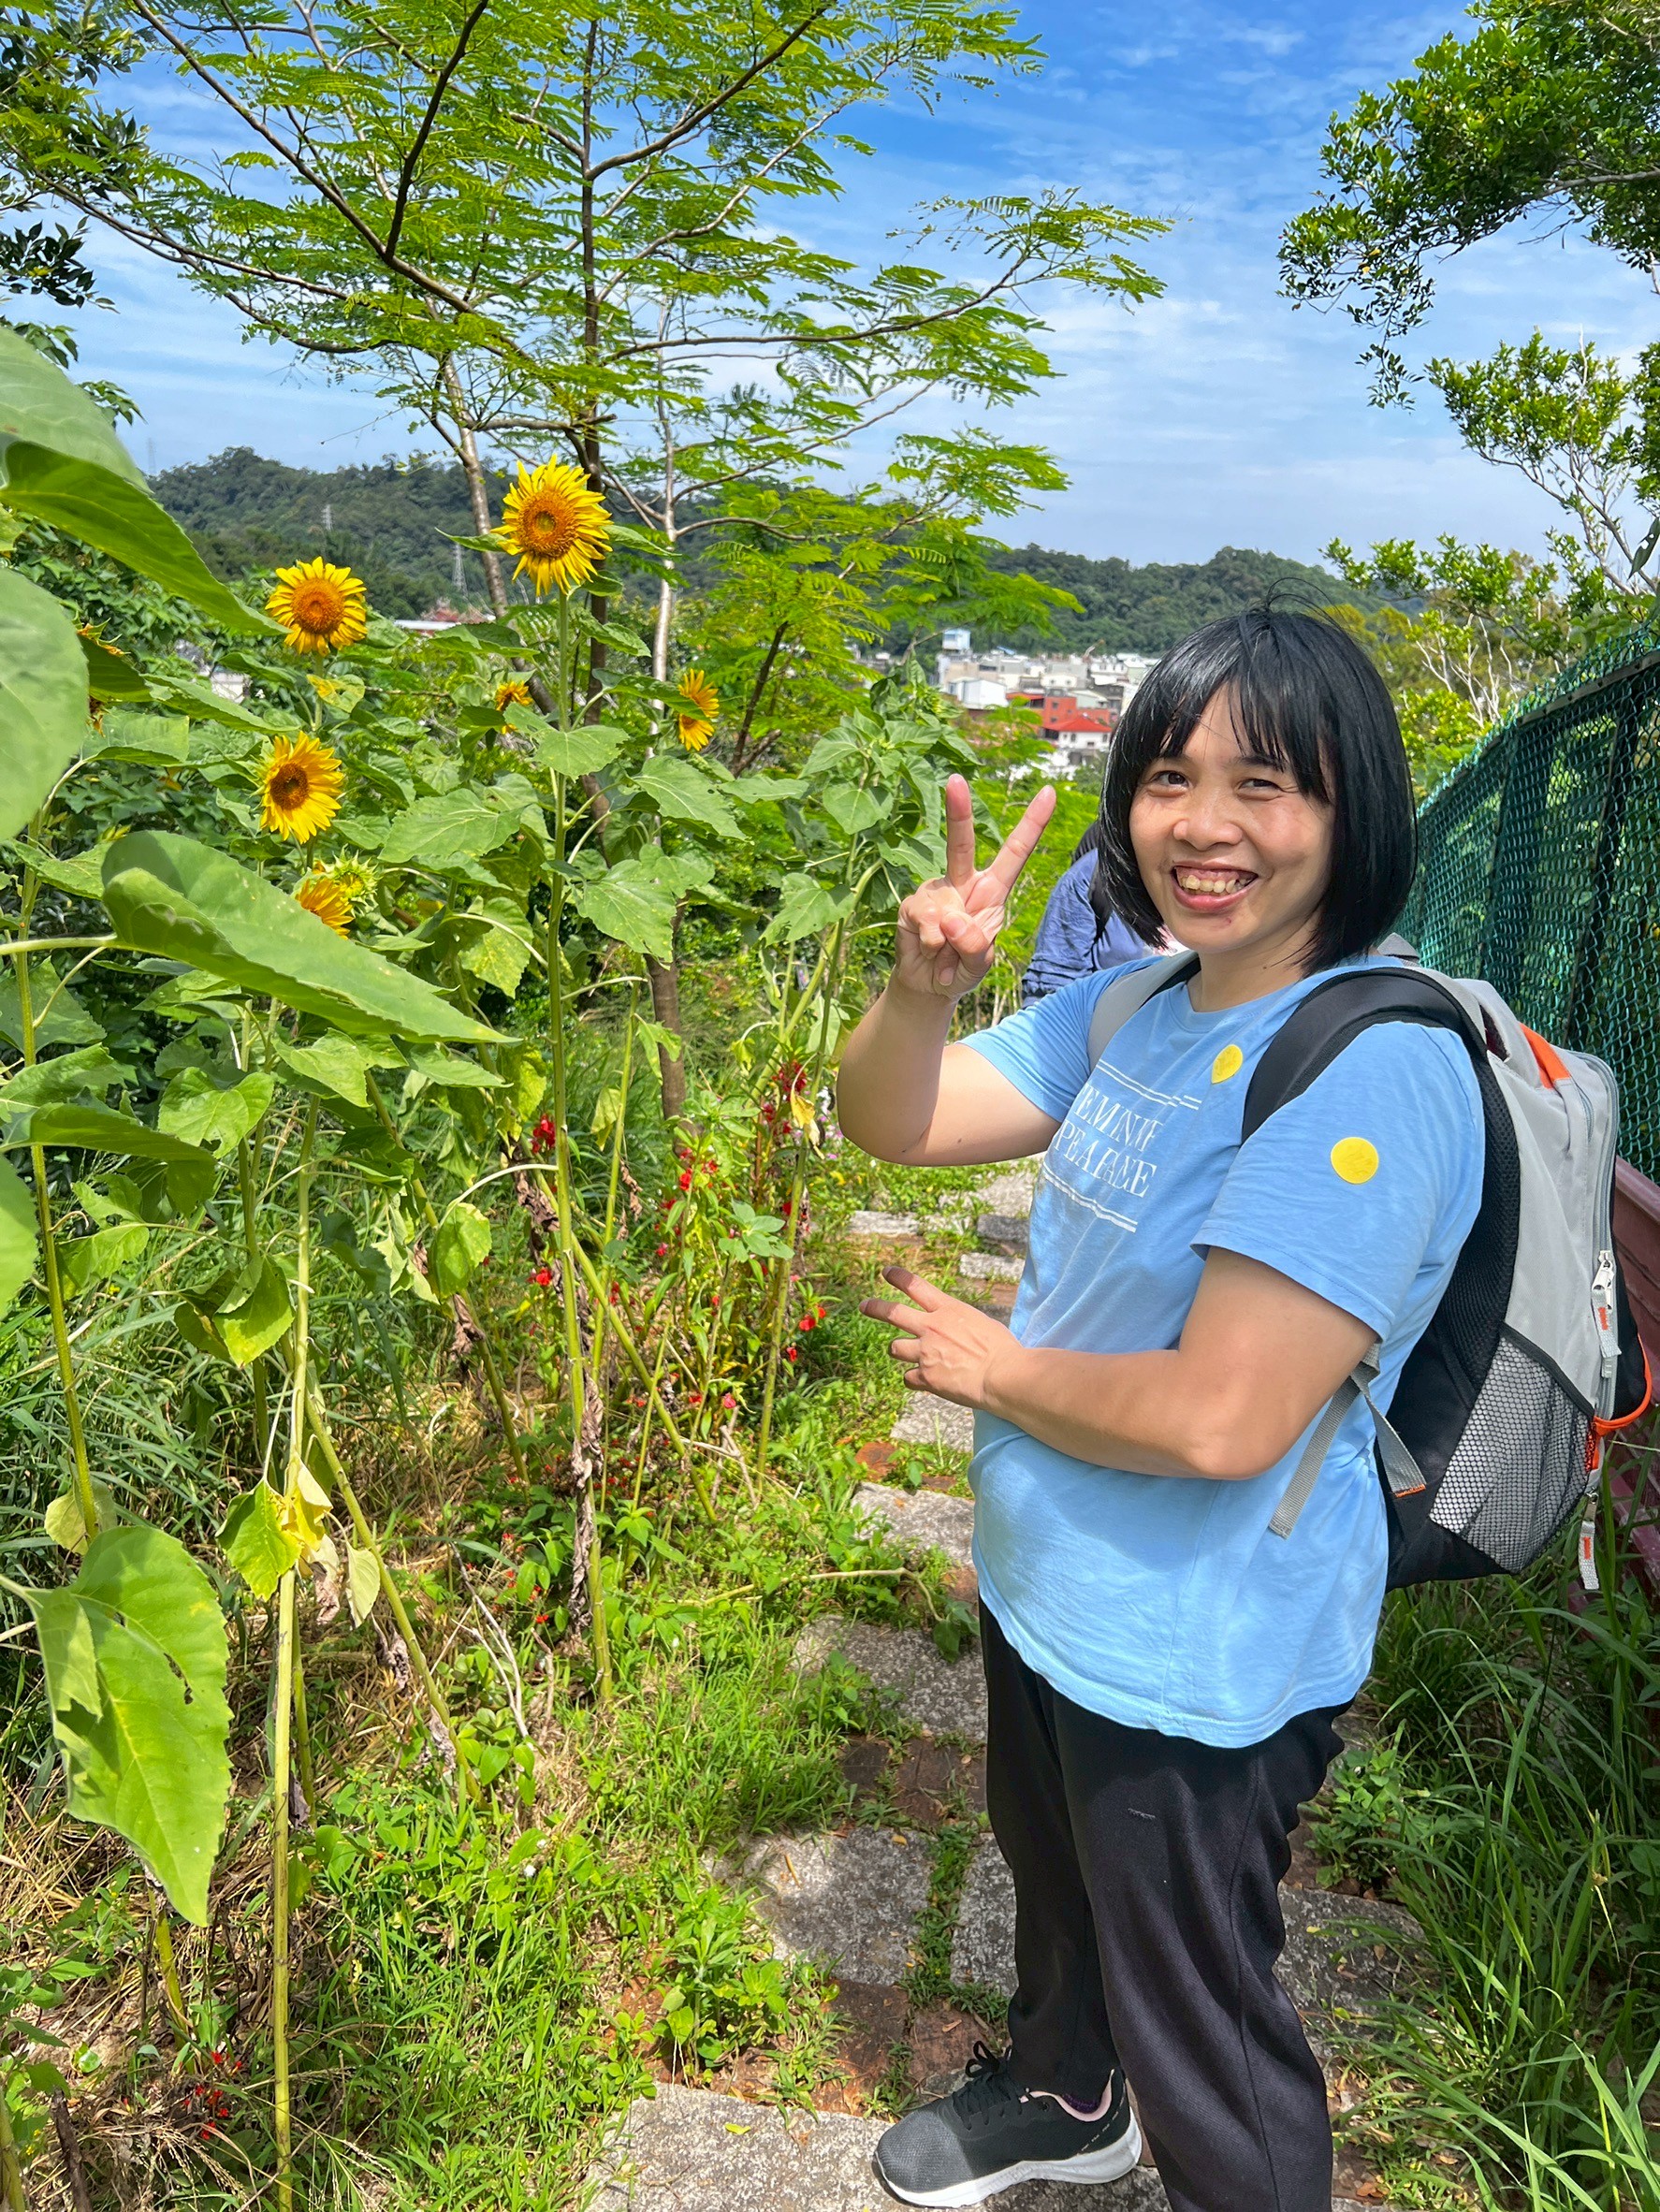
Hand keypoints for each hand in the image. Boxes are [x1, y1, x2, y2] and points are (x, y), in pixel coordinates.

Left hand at [860, 1263, 1021, 1408]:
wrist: (1003, 1376)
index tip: (887, 1272)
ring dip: (899, 1350)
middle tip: (864, 1305)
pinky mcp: (925, 1377)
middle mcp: (931, 1327)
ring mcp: (925, 1352)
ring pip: (895, 1348)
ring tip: (909, 1354)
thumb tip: (956, 1330)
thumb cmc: (1002, 1350)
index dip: (898, 1277)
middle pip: (892, 1313)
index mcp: (949, 1310)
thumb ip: (961, 1323)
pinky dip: (914, 1379)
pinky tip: (925, 1381)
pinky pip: (907, 1378)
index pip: (916, 1286)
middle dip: (875, 1307)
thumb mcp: (982, 1323)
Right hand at [893, 774, 1055, 1001]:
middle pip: (961, 844)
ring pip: (944, 906)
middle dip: (958, 812)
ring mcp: (935, 892)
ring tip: (948, 957)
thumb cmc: (963, 968)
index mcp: (991, 890)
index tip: (1048, 792)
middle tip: (955, 780)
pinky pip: (926, 922)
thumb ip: (974, 945)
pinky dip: (933, 946)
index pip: (1014, 852)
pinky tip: (933, 954)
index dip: (1031, 823)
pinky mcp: (912, 906)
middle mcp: (963, 883)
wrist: (930, 987)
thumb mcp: (980, 963)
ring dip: (949, 943)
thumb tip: (951, 918)